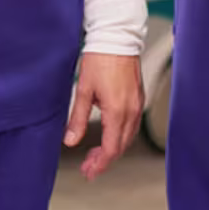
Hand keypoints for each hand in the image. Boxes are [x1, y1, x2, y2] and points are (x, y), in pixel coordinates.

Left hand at [66, 52, 143, 180]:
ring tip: (95, 154)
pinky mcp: (138, 97)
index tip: (88, 172)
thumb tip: (70, 141)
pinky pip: (132, 124)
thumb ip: (78, 119)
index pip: (111, 149)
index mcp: (118, 112)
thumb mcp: (83, 90)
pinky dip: (120, 135)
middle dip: (105, 160)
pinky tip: (108, 134)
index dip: (99, 164)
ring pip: (127, 136)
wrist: (117, 37)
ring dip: (113, 148)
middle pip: (121, 146)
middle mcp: (132, 111)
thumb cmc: (100, 60)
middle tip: (88, 167)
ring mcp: (137, 104)